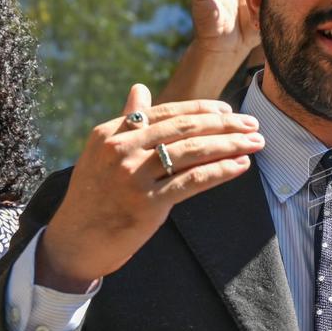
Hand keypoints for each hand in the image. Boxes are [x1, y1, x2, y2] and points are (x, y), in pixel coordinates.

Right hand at [37, 84, 263, 292]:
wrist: (75, 242)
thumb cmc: (95, 196)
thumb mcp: (102, 153)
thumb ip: (127, 121)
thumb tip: (140, 88)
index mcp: (111, 133)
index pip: (166, 112)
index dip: (202, 109)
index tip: (229, 111)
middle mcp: (121, 150)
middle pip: (185, 128)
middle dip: (224, 124)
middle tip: (253, 124)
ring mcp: (133, 176)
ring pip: (193, 152)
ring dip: (230, 144)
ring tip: (256, 142)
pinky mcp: (148, 204)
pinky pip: (194, 181)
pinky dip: (222, 170)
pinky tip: (241, 164)